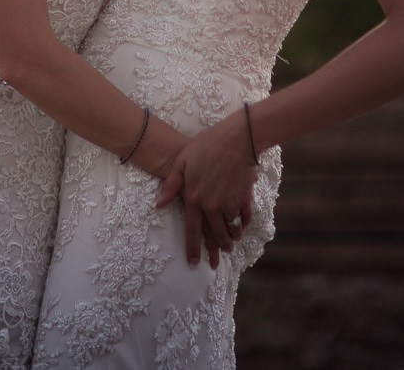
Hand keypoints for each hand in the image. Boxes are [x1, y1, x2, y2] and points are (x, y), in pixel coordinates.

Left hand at [155, 113, 256, 268]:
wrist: (236, 139)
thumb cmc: (206, 146)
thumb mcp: (182, 162)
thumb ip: (171, 186)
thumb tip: (158, 205)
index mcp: (194, 199)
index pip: (192, 231)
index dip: (193, 250)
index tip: (195, 264)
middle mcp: (212, 206)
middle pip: (215, 236)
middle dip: (217, 250)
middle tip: (218, 259)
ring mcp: (229, 204)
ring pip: (230, 231)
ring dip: (230, 240)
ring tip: (230, 245)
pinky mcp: (244, 198)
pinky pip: (244, 219)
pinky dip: (243, 226)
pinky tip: (241, 228)